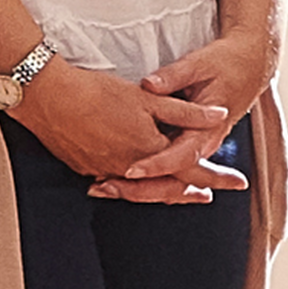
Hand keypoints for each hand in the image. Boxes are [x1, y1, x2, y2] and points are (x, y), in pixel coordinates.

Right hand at [18, 61, 225, 181]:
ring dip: (163, 190)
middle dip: (191, 191)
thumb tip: (220, 117)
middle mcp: (129, 168)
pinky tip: (134, 180)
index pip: (192, 170)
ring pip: (141, 189)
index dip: (217, 177)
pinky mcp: (85, 167)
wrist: (48, 99)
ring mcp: (104, 171)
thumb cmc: (99, 93)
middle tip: (211, 195)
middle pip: (167, 187)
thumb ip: (185, 111)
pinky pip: (116, 183)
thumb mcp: (148, 98)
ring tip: (179, 191)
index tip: (239, 184)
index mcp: (149, 151)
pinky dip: (132, 185)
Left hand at [89, 31, 268, 205]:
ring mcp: (198, 146)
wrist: (251, 65)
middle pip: (172, 179)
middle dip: (138, 188)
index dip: (155, 165)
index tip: (129, 170)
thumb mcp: (199, 64)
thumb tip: (148, 85)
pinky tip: (117, 177)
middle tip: (104, 188)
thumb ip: (173, 76)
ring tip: (102, 186)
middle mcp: (204, 144)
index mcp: (208, 129)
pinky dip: (147, 176)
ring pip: (169, 179)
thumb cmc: (227, 63)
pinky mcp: (191, 143)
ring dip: (138, 186)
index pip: (180, 157)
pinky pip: (170, 169)